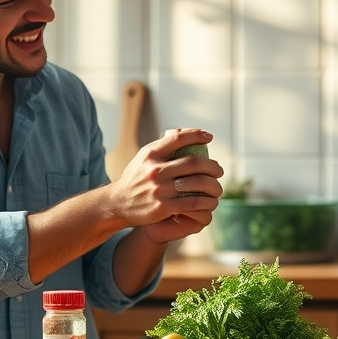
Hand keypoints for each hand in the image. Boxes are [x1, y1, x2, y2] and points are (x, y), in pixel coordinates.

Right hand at [112, 128, 223, 243]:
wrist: (118, 204)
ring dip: (213, 185)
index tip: (209, 137)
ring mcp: (159, 189)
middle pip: (193, 163)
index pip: (178, 138)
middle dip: (212, 166)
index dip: (196, 135)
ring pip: (197, 184)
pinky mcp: (163, 207)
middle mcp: (155, 170)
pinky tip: (211, 202)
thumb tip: (180, 131)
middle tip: (219, 170)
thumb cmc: (135, 179)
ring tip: (217, 188)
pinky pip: (193, 202)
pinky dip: (206, 202)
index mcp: (150, 154)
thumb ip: (161, 146)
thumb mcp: (143, 158)